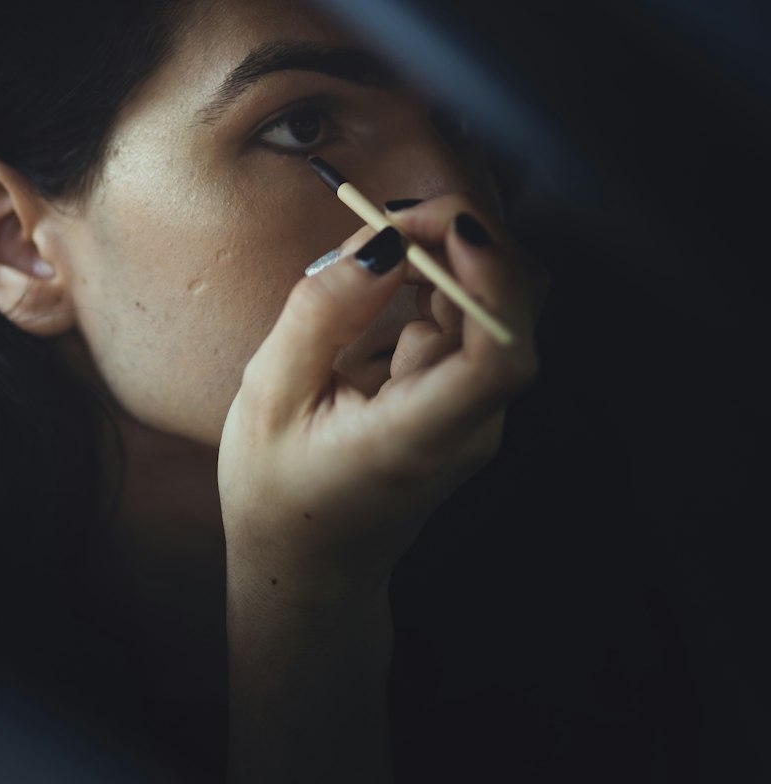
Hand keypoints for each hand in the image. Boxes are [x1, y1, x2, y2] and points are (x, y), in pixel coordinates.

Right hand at [217, 193, 545, 616]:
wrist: (309, 563)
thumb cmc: (278, 489)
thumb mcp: (269, 395)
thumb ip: (322, 314)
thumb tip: (382, 239)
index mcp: (419, 437)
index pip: (501, 357)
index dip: (491, 277)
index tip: (444, 226)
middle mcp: (470, 427)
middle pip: (514, 314)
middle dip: (462, 243)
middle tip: (388, 220)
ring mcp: (477, 416)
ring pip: (500, 309)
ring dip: (449, 259)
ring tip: (374, 254)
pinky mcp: (467, 401)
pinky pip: (474, 325)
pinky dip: (439, 285)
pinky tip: (385, 291)